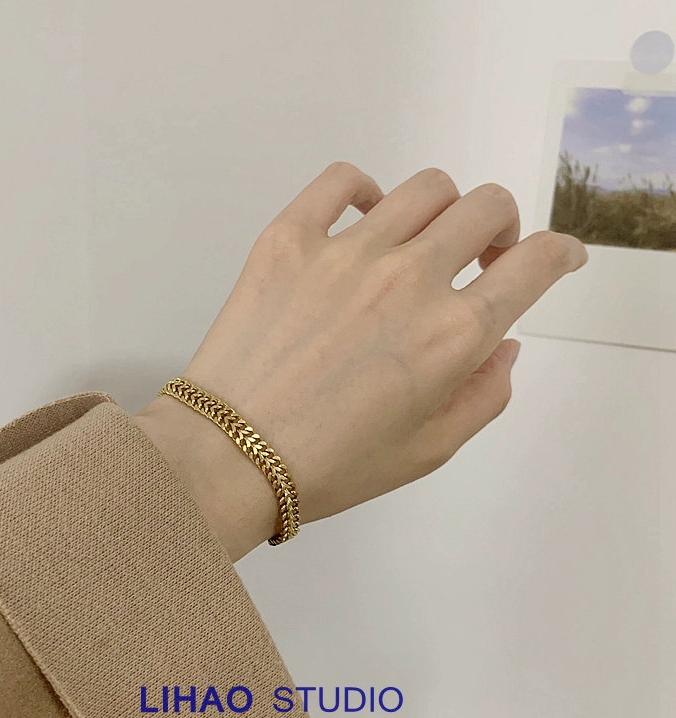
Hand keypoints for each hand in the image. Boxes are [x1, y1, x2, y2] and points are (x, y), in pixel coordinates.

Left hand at [135, 162, 587, 559]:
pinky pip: (342, 180)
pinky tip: (364, 219)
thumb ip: (484, 394)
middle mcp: (410, 279)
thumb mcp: (428, 452)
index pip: (534, 264)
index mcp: (452, 335)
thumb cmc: (330, 467)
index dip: (559, 254)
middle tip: (484, 255)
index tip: (555, 257)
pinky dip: (365, 190)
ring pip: (427, 187)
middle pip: (488, 207)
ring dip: (444, 210)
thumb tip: (503, 342)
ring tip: (422, 242)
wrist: (228, 457)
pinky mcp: (288, 237)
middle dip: (502, 228)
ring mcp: (346, 250)